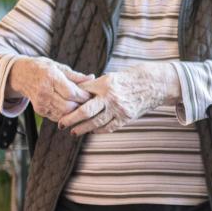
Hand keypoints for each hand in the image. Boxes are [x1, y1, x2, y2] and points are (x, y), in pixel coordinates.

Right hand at [8, 56, 92, 119]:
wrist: (20, 74)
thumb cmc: (42, 68)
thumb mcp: (58, 66)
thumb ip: (75, 75)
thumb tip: (92, 78)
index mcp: (50, 77)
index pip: (71, 93)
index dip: (83, 96)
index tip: (91, 95)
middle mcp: (44, 91)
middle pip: (68, 106)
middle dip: (81, 106)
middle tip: (89, 103)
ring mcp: (40, 102)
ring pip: (63, 114)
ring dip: (74, 112)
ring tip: (81, 106)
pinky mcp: (39, 110)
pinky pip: (57, 117)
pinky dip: (66, 114)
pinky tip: (70, 109)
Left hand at [58, 62, 180, 134]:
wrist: (151, 85)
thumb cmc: (126, 80)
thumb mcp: (109, 78)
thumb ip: (93, 86)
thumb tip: (75, 93)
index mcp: (104, 84)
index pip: (82, 94)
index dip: (70, 102)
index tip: (60, 108)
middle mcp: (110, 97)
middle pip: (86, 111)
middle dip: (71, 119)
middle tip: (61, 124)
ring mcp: (119, 109)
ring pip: (96, 123)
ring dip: (82, 129)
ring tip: (73, 132)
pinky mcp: (126, 118)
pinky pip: (108, 128)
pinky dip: (98, 131)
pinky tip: (91, 131)